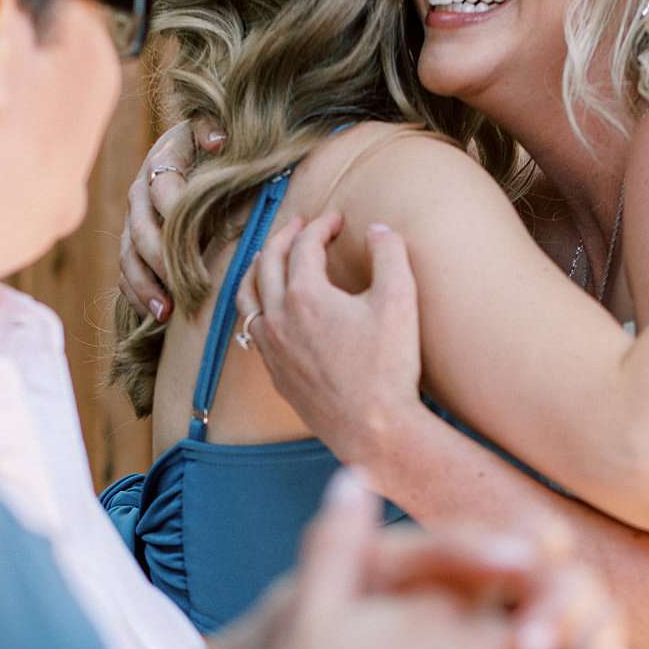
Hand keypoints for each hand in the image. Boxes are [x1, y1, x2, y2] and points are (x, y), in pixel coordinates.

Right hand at [119, 119, 225, 318]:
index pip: (163, 189)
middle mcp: (140, 193)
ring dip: (146, 285)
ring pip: (129, 256)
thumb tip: (219, 139)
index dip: (178, 213)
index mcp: (160, 162)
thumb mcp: (212, 126)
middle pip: (142, 230)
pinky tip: (156, 313)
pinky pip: (126, 271)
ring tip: (166, 311)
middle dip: (162, 260)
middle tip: (186, 285)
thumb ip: (211, 128)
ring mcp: (133, 220)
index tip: (201, 236)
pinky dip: (138, 293)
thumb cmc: (210, 141)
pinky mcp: (132, 242)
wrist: (191, 148)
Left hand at [235, 211, 422, 460]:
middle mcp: (278, 318)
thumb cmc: (388, 366)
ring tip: (268, 258)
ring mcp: (272, 349)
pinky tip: (269, 310)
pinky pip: (252, 330)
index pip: (304, 246)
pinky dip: (256, 307)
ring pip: (248, 297)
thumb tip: (376, 229)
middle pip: (267, 263)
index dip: (321, 226)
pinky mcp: (275, 375)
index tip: (337, 220)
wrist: (373, 429)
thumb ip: (389, 253)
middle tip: (300, 225)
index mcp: (305, 295)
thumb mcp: (400, 299)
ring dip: (257, 269)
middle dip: (284, 237)